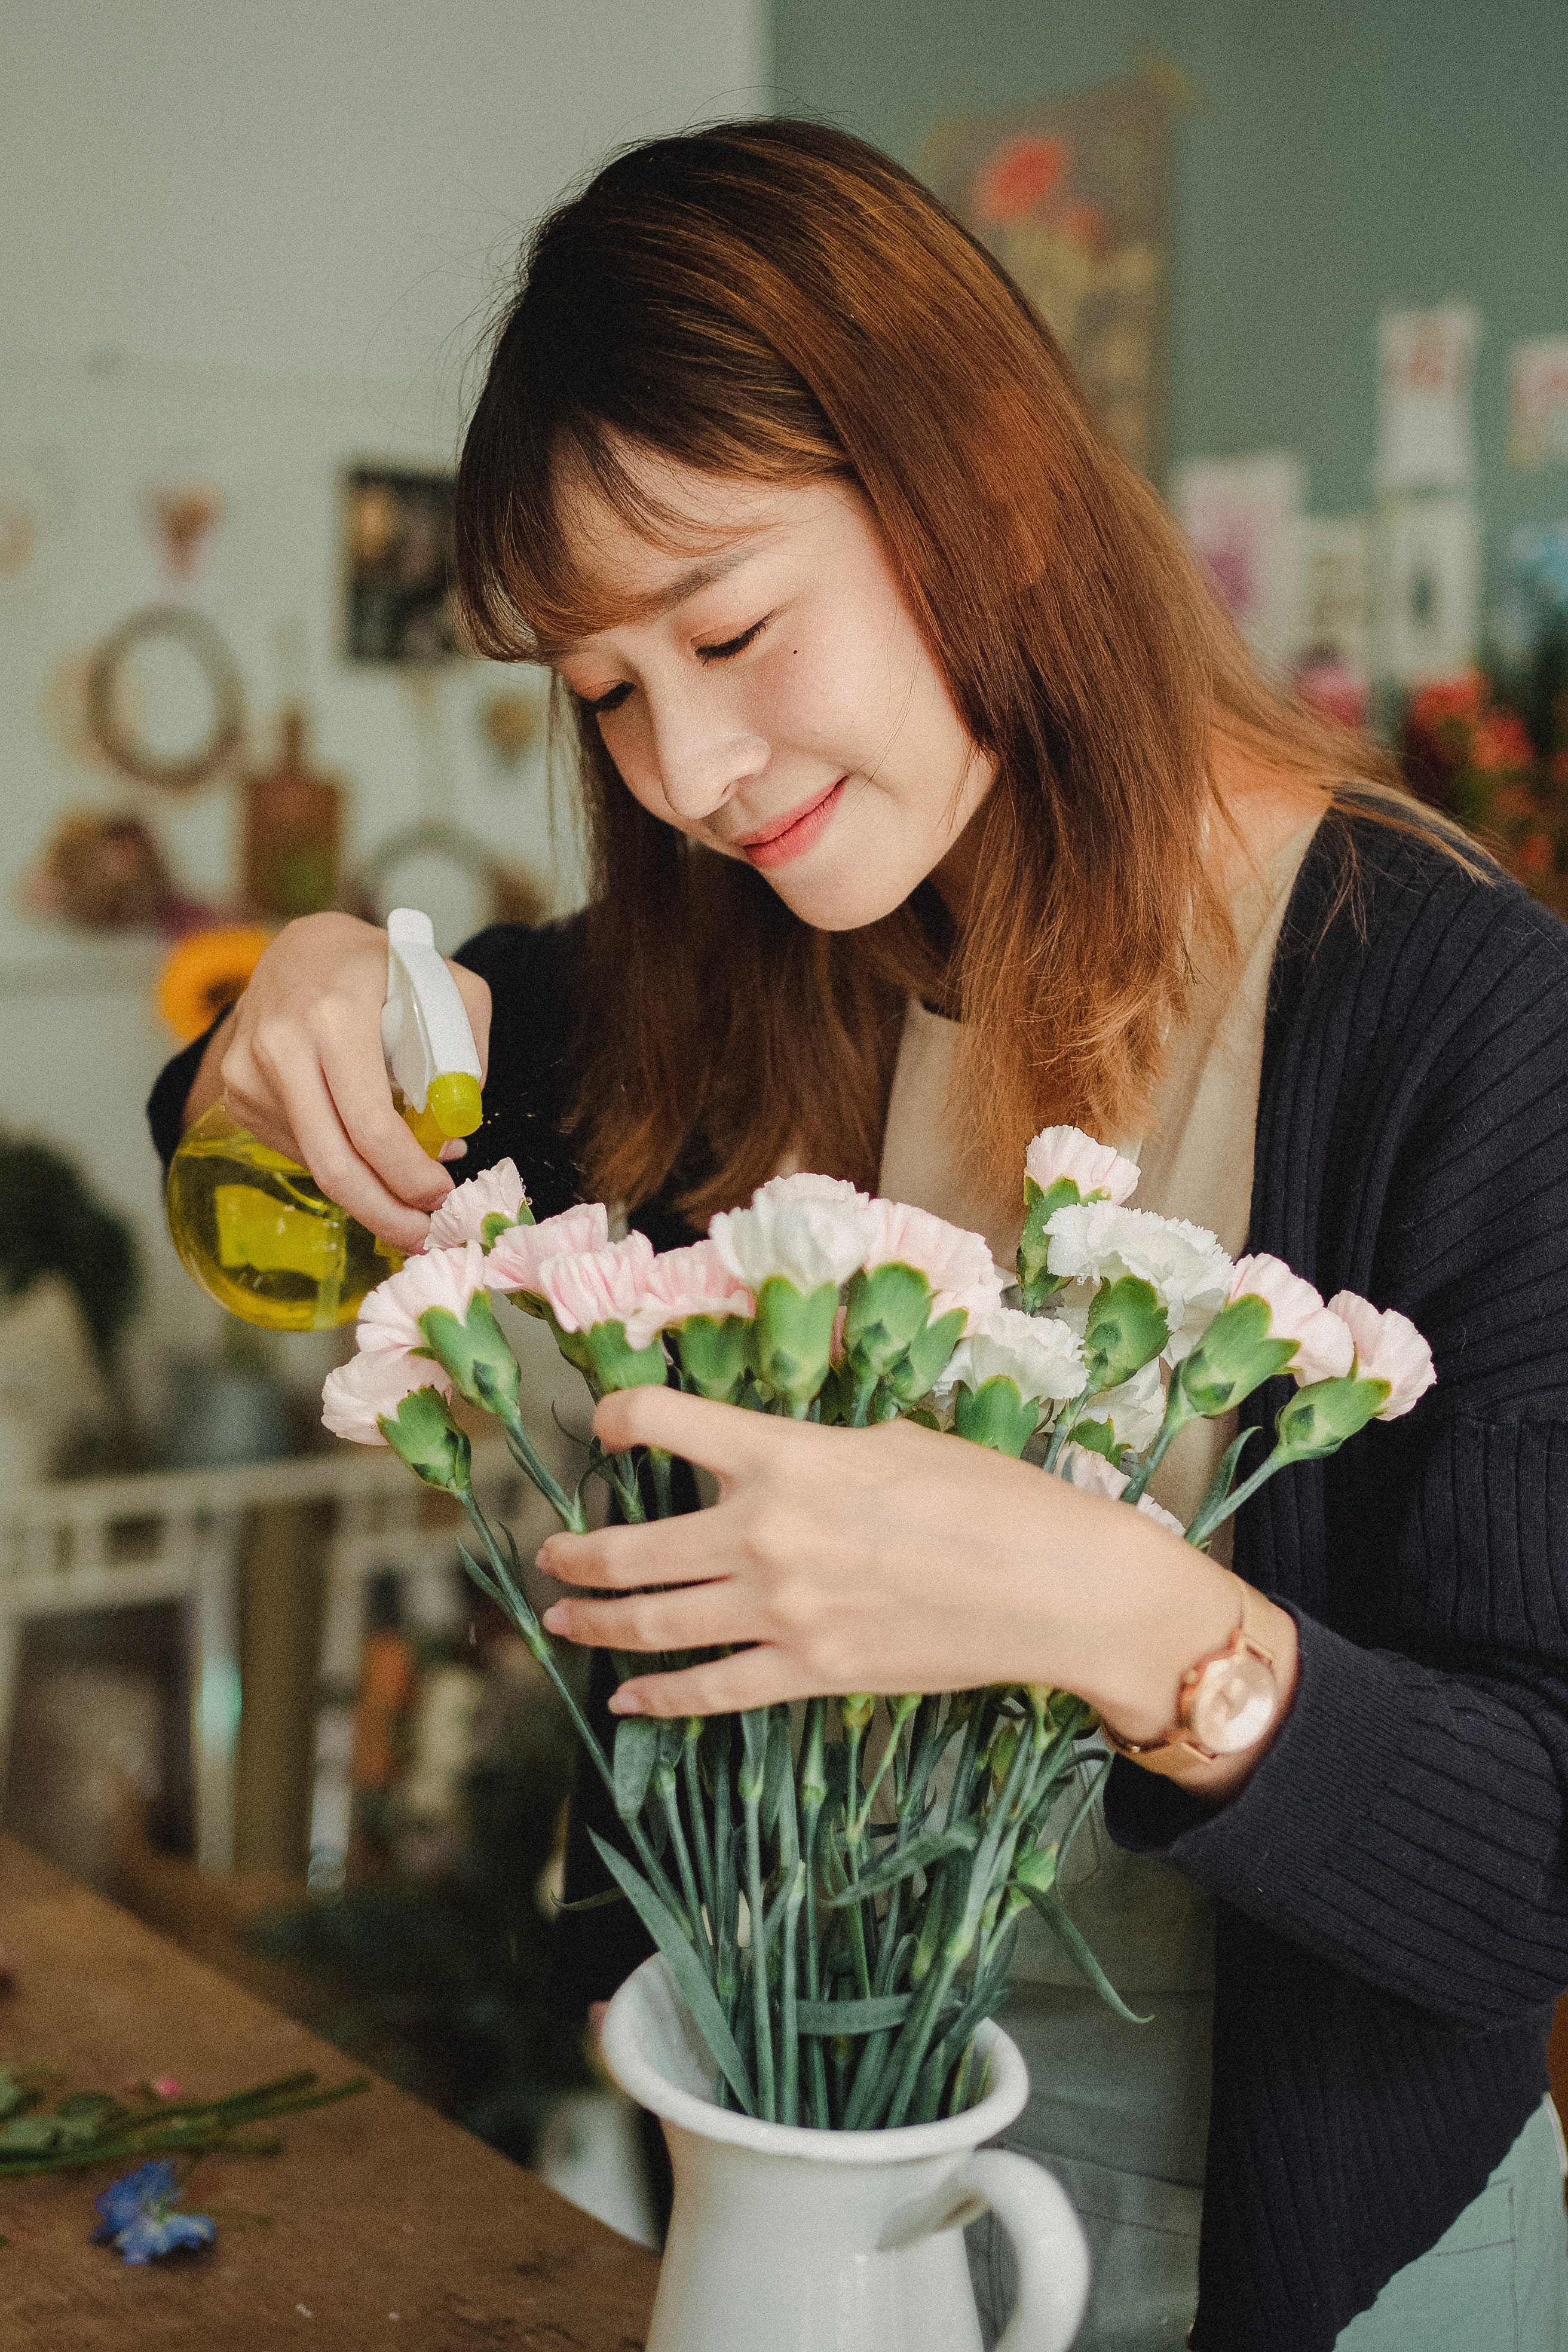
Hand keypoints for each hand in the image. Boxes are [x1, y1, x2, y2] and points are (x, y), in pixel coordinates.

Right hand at [182, 913, 490, 1250]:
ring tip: (403, 1191)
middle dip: (383, 1213)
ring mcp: (248, 1071)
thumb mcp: (449, 988)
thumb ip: (467, 1054)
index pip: (369, 1122)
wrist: (304, 949)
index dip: (407, 1175)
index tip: (440, 1196)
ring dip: (365, 1192)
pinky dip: (337, 1160)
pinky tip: (361, 1146)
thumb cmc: (385, 971)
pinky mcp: (238, 1092)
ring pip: (314, 1164)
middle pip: (333, 1162)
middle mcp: (280, 1043)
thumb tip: (451, 1136)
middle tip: (419, 1236)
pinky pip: (296, 1149)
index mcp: (334, 1014)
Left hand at [536, 1387, 1253, 1740]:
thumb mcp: (895, 1442)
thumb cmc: (991, 1498)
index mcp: (786, 1456)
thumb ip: (817, 1454)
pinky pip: (707, 1691)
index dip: (618, 1418)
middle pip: (631, 1547)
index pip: (662, 1421)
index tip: (603, 1428)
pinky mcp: (807, 1672)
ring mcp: (780, 1610)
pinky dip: (656, 1696)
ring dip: (593, 1621)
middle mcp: (764, 1532)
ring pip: (651, 1622)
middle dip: (577, 1555)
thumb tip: (778, 1464)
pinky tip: (625, 1695)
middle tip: (552, 1557)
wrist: (1054, 1585)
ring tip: (562, 1619)